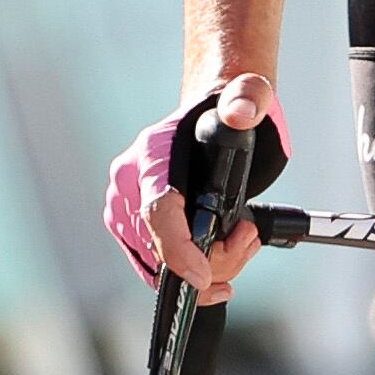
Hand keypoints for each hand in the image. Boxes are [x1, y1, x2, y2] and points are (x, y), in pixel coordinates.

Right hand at [102, 74, 282, 303]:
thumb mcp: (247, 99)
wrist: (209, 122)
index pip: (157, 209)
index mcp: (151, 155)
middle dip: (213, 259)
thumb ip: (248, 99)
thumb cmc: (224, 115)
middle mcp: (129, 185)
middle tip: (247, 237)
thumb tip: (242, 112)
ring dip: (211, 267)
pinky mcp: (133, 232)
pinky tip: (223, 253)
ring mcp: (126, 212)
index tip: (203, 276)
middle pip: (161, 250)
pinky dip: (196, 271)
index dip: (177, 248)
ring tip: (241, 239)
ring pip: (160, 268)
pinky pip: (160, 269)